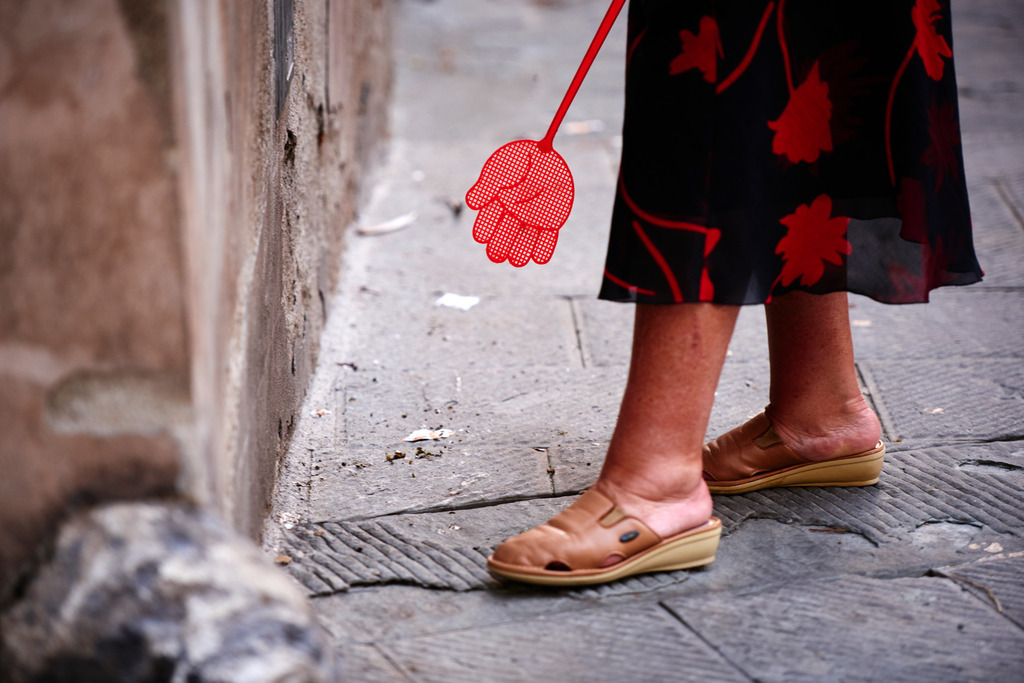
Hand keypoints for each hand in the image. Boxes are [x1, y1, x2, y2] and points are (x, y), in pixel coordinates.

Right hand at [465, 140, 573, 265]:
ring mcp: (533, 218)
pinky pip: (548, 236)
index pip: (490, 217)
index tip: (480, 237)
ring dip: (521, 250)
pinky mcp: (551, 221)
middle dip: (500, 244)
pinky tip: (540, 259)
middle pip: (506, 231)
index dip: (485, 227)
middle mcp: (515, 213)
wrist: (549, 154)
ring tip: (516, 261)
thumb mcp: (504, 167)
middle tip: (495, 256)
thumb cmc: (522, 159)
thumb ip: (489, 185)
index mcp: (500, 202)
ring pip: (526, 238)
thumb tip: (470, 204)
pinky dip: (544, 248)